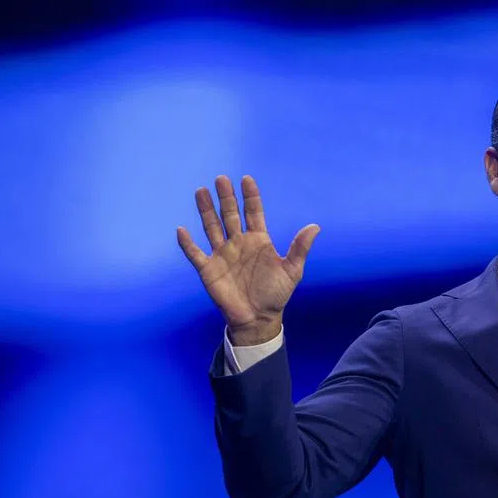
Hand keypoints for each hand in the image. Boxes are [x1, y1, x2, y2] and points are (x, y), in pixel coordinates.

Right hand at [177, 175, 319, 345]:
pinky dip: (187, 243)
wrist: (258, 318)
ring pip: (211, 227)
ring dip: (206, 210)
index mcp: (259, 240)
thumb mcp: (292, 270)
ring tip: (201, 192)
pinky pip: (195, 253)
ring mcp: (222, 254)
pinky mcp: (208, 269)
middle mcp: (239, 243)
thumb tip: (315, 227)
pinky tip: (182, 230)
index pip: (253, 212)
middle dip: (226, 197)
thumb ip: (300, 248)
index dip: (250, 196)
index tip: (246, 180)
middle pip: (230, 214)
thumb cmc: (276, 294)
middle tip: (221, 179)